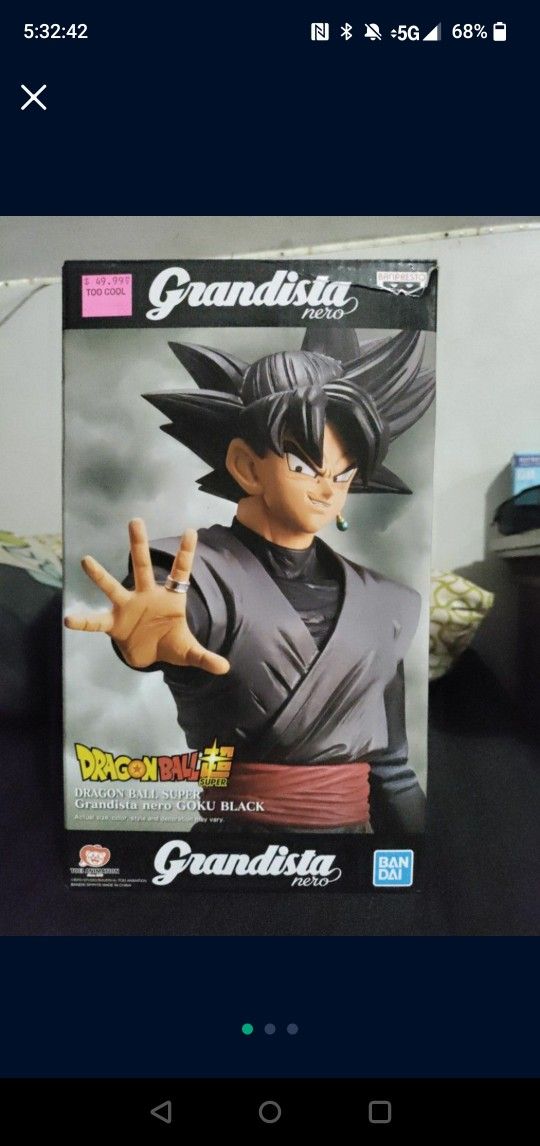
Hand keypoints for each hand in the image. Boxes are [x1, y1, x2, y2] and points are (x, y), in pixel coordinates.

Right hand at [64, 518, 229, 674]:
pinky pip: (97, 621)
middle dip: (139, 545)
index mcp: (169, 597)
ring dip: (100, 575)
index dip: (186, 553)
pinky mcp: (114, 623)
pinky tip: (69, 620)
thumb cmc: (170, 643)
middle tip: (136, 521)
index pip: (180, 572)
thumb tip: (225, 668)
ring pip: (113, 586)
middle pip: (142, 566)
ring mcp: (128, 606)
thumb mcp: (189, 652)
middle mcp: (146, 595)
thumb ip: (204, 657)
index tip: (191, 530)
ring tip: (86, 560)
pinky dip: (84, 621)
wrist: (150, 655)